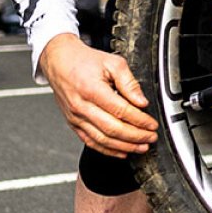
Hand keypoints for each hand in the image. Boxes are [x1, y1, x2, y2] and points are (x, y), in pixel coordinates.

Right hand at [39, 34, 157, 157]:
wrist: (59, 61)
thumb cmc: (83, 61)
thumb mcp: (113, 63)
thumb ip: (129, 82)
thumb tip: (141, 101)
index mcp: (92, 90)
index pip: (121, 111)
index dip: (140, 120)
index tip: (152, 124)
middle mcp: (81, 106)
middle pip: (112, 129)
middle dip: (136, 136)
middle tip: (150, 137)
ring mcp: (75, 117)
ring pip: (102, 139)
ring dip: (124, 146)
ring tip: (140, 147)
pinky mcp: (73, 123)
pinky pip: (90, 141)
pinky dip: (107, 150)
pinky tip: (121, 151)